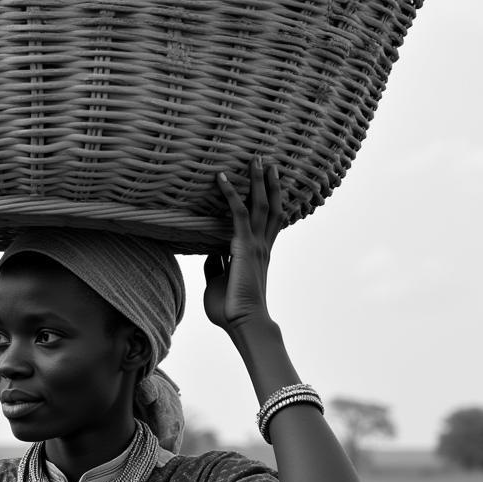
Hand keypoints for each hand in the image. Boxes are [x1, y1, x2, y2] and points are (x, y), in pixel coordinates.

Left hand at [203, 158, 284, 331]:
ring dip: (259, 181)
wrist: (242, 323)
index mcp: (258, 255)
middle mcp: (262, 246)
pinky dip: (231, 193)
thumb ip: (216, 267)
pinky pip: (239, 213)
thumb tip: (210, 255)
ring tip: (258, 158)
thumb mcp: (218, 283)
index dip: (272, 201)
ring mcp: (256, 245)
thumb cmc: (230, 309)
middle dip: (270, 184)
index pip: (269, 222)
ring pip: (262, 205)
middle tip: (269, 162)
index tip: (271, 183)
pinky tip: (222, 177)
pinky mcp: (244, 247)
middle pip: (272, 207)